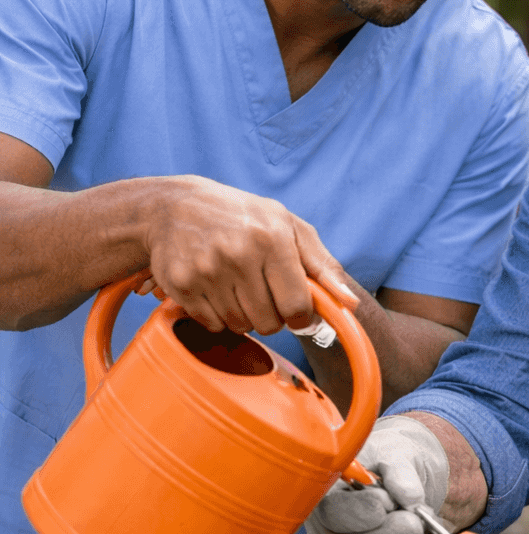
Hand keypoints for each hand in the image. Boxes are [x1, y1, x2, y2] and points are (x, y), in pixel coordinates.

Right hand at [145, 175, 346, 333]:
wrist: (173, 206)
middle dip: (272, 316)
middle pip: (269, 323)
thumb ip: (322, 265)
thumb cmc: (240, 216)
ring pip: (241, 326)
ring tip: (237, 286)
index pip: (297, 307)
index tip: (296, 310)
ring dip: (245, 315)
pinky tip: (214, 288)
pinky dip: (218, 315)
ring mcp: (207, 271)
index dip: (301, 317)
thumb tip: (350, 304)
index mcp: (271, 238)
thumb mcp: (286, 225)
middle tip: (263, 292)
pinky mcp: (182, 285)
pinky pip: (213, 325)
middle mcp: (239, 254)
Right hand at [305, 416, 449, 533]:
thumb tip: (410, 498)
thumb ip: (401, 472)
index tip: (386, 503)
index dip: (359, 512)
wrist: (404, 480)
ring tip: (420, 520)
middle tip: (414, 519)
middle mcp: (329, 527)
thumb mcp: (397, 454)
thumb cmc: (391, 461)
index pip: (331, 511)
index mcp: (324, 493)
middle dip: (388, 533)